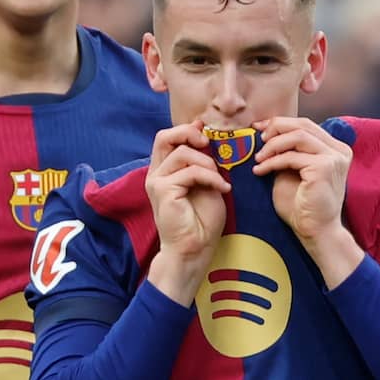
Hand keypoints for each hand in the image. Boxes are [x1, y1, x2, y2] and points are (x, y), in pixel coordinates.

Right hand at [146, 121, 230, 304]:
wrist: (194, 249)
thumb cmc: (201, 221)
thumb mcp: (206, 183)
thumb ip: (203, 162)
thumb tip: (204, 135)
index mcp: (164, 171)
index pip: (168, 138)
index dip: (187, 130)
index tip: (206, 133)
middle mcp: (156, 173)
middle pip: (164, 137)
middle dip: (188, 134)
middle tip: (208, 143)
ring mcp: (157, 181)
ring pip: (183, 153)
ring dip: (208, 164)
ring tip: (219, 181)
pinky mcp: (163, 190)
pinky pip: (191, 171)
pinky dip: (211, 177)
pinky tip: (222, 189)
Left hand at [253, 117, 362, 287]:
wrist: (315, 232)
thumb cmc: (302, 206)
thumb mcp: (291, 171)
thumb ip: (286, 153)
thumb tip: (266, 134)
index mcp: (334, 149)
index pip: (306, 125)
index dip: (280, 123)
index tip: (258, 128)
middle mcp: (338, 150)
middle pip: (303, 125)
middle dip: (276, 128)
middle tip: (257, 139)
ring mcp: (333, 158)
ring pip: (297, 136)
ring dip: (273, 145)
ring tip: (258, 158)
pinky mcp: (323, 168)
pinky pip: (291, 157)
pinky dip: (272, 162)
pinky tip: (260, 170)